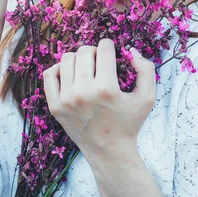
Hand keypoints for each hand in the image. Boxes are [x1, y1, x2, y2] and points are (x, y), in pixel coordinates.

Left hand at [43, 39, 156, 162]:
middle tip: (99, 61)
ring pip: (66, 59)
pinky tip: (70, 75)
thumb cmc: (130, 123)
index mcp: (106, 89)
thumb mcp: (148, 97)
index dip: (109, 45)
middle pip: (84, 51)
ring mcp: (66, 100)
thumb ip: (146, 69)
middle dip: (94, 51)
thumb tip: (130, 50)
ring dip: (78, 59)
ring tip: (86, 68)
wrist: (109, 151)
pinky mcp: (55, 106)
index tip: (111, 51)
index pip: (103, 49)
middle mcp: (83, 93)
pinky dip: (59, 69)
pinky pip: (49, 75)